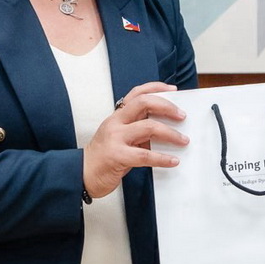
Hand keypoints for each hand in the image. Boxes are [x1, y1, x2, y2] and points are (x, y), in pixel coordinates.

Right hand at [84, 82, 187, 198]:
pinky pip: (145, 155)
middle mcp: (115, 122)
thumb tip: (166, 130)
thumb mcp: (119, 138)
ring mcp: (115, 138)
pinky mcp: (117, 156)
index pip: (136, 93)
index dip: (156, 88)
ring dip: (171, 133)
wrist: (81, 175)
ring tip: (183, 140)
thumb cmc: (103, 157)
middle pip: (144, 103)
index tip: (173, 89)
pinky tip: (173, 161)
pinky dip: (162, 158)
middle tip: (182, 115)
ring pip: (148, 127)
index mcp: (117, 116)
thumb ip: (137, 131)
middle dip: (167, 107)